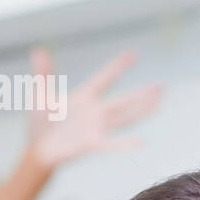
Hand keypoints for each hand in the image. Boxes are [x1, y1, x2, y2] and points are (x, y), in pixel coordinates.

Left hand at [25, 48, 161, 171]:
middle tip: (161, 86)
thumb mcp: (41, 95)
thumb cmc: (40, 122)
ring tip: (159, 102)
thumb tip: (39, 50)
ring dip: (142, 110)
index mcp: (84, 97)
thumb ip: (43, 73)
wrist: (38, 149)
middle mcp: (95, 111)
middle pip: (123, 100)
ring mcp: (96, 127)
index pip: (104, 79)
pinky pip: (111, 143)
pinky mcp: (92, 143)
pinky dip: (125, 144)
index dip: (118, 67)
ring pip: (124, 117)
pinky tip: (142, 142)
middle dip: (141, 94)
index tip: (133, 54)